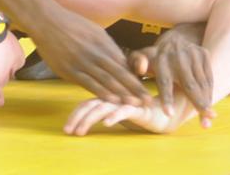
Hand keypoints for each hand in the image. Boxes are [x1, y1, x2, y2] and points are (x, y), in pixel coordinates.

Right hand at [28, 3, 151, 106]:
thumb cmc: (70, 24)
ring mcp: (82, 62)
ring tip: (134, 104)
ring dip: (121, 94)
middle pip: (119, 73)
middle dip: (134, 89)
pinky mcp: (68, 69)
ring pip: (106, 80)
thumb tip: (118, 59)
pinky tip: (111, 100)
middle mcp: (95, 52)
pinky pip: (88, 83)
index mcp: (103, 42)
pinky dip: (101, 92)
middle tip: (148, 101)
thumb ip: (105, 46)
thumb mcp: (93, 30)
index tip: (147, 89)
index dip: (136, 78)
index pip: (124, 64)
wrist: (46, 20)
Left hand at [64, 97, 187, 135]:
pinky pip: (125, 111)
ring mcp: (125, 102)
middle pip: (90, 106)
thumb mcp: (116, 112)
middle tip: (68, 132)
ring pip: (103, 108)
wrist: (164, 112)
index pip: (86, 104)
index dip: (74, 115)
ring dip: (89, 120)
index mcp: (107, 98)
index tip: (66, 129)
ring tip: (80, 132)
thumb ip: (101, 111)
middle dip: (77, 118)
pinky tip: (106, 124)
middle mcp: (114, 98)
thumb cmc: (137, 112)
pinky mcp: (138, 108)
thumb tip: (82, 122)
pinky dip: (115, 116)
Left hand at [127, 27, 214, 127]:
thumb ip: (135, 65)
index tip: (169, 114)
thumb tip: (142, 69)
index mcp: (160, 61)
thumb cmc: (154, 58)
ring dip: (206, 102)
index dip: (167, 98)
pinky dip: (210, 92)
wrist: (174, 40)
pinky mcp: (203, 53)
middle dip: (197, 104)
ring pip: (201, 83)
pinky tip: (209, 105)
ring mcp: (192, 54)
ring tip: (209, 119)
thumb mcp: (139, 59)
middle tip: (205, 123)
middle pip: (189, 85)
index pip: (164, 82)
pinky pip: (209, 78)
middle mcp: (177, 56)